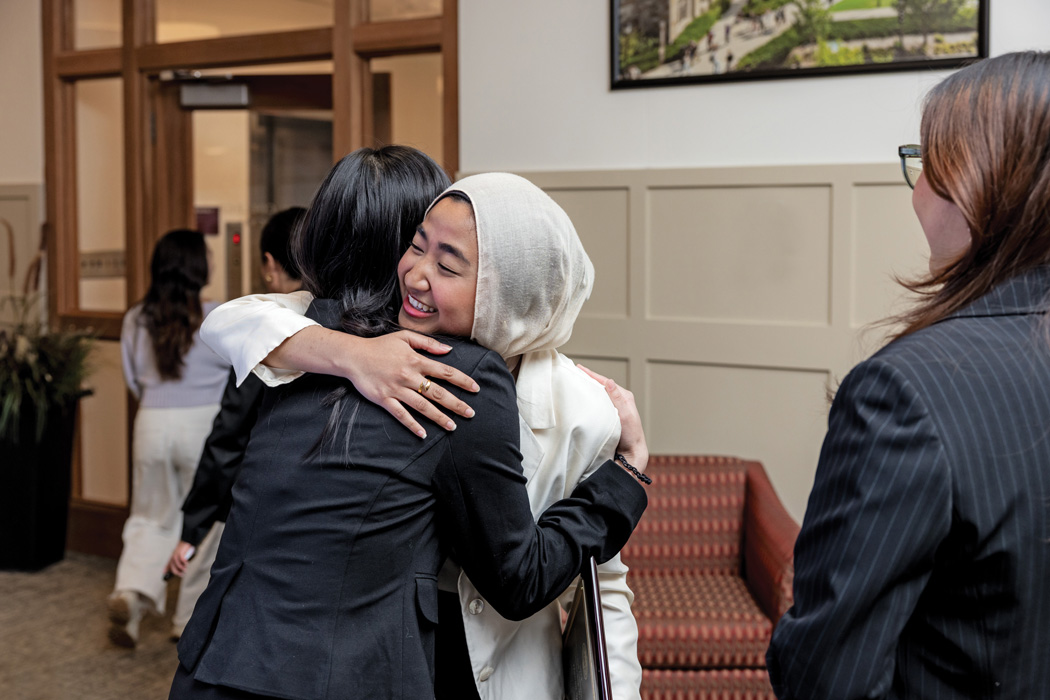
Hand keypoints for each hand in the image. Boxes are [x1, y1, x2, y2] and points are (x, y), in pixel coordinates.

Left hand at [165, 541, 195, 578]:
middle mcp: (173, 556)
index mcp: (173, 556)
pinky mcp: (180, 552)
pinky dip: (184, 562)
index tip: (164, 573)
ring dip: (181, 568)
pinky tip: (186, 564)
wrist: (187, 540)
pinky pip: (181, 559)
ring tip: (185, 570)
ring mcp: (176, 554)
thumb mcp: (181, 553)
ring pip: (176, 563)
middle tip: (181, 575)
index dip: (166, 568)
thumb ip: (180, 559)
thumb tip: (182, 564)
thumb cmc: (185, 547)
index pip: (168, 563)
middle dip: (176, 572)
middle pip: (172, 566)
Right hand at [340, 331, 480, 438]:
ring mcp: (396, 389)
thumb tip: (448, 350)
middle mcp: (408, 376)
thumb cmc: (380, 346)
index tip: (475, 388)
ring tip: (452, 426)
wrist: (353, 356)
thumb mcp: (404, 337)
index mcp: (416, 360)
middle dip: (456, 403)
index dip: (462, 380)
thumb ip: (427, 343)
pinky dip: (412, 424)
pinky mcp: (384, 399)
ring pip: (422, 405)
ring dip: (438, 417)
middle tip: (470, 413)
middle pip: (437, 392)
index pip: (445, 371)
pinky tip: (423, 433)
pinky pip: (400, 414)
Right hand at [577, 364, 648, 474]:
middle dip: (588, 379)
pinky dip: (589, 399)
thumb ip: (617, 398)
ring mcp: (613, 408)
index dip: (592, 375)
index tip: (579, 368)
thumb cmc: (631, 436)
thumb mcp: (625, 415)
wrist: (631, 453)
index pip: (605, 381)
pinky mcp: (608, 416)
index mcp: (624, 396)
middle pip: (600, 386)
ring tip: (575, 383)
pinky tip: (581, 399)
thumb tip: (609, 381)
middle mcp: (619, 400)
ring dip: (588, 389)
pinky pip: (596, 403)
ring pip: (598, 394)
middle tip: (573, 373)